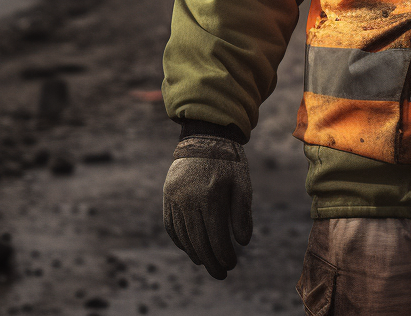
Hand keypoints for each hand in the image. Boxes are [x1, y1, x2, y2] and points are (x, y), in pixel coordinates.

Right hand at [163, 136, 252, 279]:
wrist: (205, 137)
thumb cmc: (229, 161)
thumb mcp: (242, 183)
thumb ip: (242, 212)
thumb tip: (243, 242)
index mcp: (209, 196)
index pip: (215, 236)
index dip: (223, 254)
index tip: (232, 265)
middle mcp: (188, 199)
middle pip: (197, 241)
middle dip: (210, 261)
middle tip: (221, 273)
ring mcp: (174, 199)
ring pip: (184, 236)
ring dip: (195, 254)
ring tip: (207, 263)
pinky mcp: (167, 197)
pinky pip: (171, 226)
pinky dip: (181, 241)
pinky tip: (191, 249)